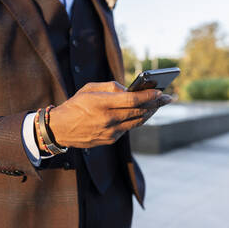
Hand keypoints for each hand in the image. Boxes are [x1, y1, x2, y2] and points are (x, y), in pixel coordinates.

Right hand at [36, 81, 171, 148]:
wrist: (60, 129)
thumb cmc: (75, 105)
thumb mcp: (89, 89)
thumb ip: (111, 87)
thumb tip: (130, 90)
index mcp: (100, 104)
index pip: (131, 100)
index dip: (148, 96)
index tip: (160, 92)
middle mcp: (107, 119)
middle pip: (138, 112)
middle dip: (155, 104)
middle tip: (167, 98)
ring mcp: (110, 132)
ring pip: (137, 122)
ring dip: (149, 113)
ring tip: (158, 106)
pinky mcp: (110, 140)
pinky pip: (128, 128)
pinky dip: (137, 120)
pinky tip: (142, 114)